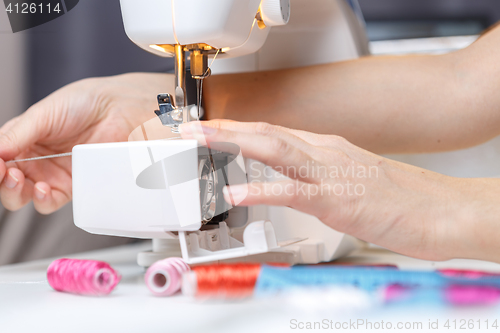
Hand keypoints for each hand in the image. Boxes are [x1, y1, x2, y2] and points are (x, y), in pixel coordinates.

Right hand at [0, 73, 171, 213]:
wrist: (118, 110)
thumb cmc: (82, 104)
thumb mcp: (43, 115)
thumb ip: (16, 135)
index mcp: (20, 139)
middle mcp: (33, 159)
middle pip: (6, 181)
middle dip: (1, 181)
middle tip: (6, 172)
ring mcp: (52, 174)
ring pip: (24, 195)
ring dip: (15, 192)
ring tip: (19, 179)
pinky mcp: (72, 185)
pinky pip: (50, 202)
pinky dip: (41, 200)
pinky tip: (42, 189)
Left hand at [179, 120, 484, 261]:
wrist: (441, 210)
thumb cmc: (398, 198)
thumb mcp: (348, 178)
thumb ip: (317, 176)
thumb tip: (291, 180)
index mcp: (326, 148)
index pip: (273, 132)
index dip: (238, 129)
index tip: (211, 130)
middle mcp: (325, 153)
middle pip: (266, 133)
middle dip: (224, 129)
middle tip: (190, 128)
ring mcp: (330, 173)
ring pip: (274, 149)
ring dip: (233, 143)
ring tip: (200, 141)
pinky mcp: (338, 200)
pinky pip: (292, 192)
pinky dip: (260, 192)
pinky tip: (236, 195)